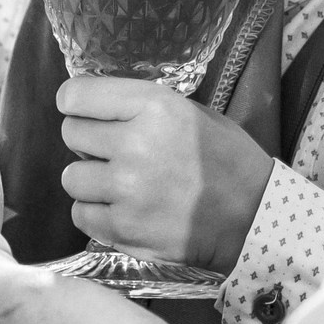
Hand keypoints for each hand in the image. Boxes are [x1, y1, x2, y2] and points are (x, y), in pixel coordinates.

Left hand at [58, 78, 273, 272]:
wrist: (253, 218)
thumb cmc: (228, 161)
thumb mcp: (194, 113)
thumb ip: (144, 107)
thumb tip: (100, 107)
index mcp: (154, 107)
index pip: (76, 95)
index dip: (77, 102)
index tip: (85, 111)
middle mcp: (134, 144)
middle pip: (70, 133)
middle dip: (87, 140)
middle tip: (112, 151)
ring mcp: (125, 189)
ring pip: (71, 177)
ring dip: (90, 180)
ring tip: (118, 185)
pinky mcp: (122, 228)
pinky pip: (81, 214)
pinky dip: (96, 213)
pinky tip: (122, 210)